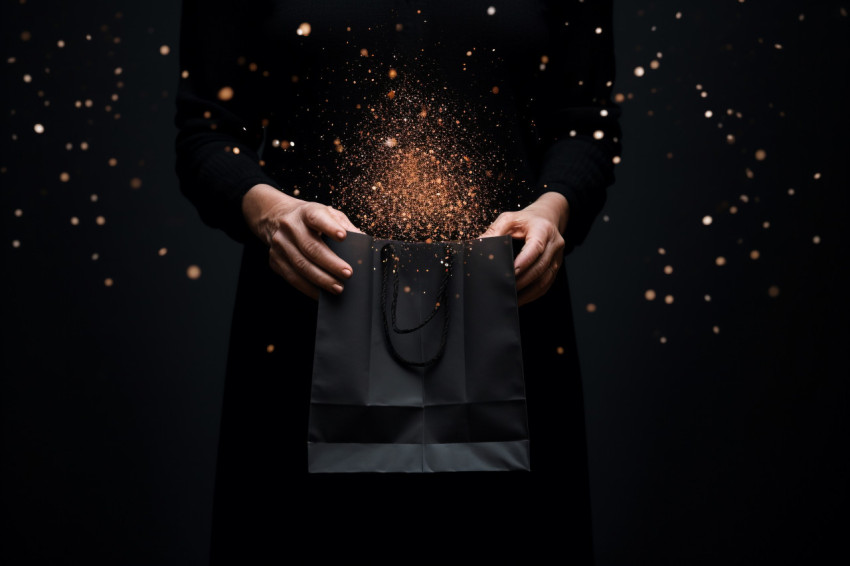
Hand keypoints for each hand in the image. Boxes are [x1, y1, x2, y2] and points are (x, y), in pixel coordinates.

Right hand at [242, 183, 361, 298]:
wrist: (276, 218)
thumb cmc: (310, 219)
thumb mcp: (327, 214)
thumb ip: (344, 225)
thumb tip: (363, 243)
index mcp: (306, 212)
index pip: (317, 217)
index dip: (330, 227)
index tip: (343, 237)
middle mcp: (290, 226)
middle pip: (310, 247)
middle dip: (330, 263)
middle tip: (347, 274)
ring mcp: (280, 244)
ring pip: (301, 265)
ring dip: (321, 280)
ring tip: (338, 288)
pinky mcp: (275, 260)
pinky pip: (292, 278)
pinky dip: (308, 288)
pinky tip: (321, 293)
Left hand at [479, 192, 568, 305]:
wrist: (546, 218)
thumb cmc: (526, 220)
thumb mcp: (509, 219)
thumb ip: (494, 231)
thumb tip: (478, 246)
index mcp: (543, 229)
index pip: (536, 247)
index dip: (524, 261)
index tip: (512, 271)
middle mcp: (554, 244)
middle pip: (540, 267)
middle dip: (522, 280)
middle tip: (505, 288)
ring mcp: (557, 257)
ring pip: (545, 279)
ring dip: (528, 292)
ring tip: (511, 297)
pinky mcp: (555, 267)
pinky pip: (546, 285)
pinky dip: (533, 294)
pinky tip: (520, 299)